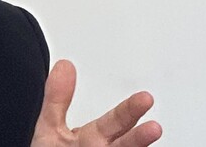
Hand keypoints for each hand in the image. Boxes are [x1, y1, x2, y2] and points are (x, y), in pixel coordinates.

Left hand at [31, 60, 161, 146]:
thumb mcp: (51, 127)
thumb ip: (57, 99)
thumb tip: (64, 66)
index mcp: (93, 138)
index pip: (116, 122)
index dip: (130, 110)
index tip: (146, 98)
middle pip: (125, 143)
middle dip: (139, 136)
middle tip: (154, 127)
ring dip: (136, 146)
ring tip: (151, 136)